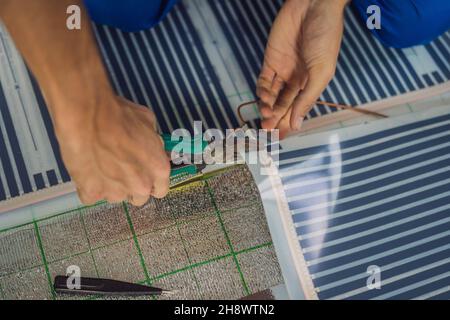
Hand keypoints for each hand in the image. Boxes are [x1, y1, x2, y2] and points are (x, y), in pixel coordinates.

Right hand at [57, 96, 169, 205]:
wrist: (86, 116)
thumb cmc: (118, 115)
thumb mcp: (148, 122)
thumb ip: (154, 143)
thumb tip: (154, 147)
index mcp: (159, 169)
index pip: (161, 189)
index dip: (152, 181)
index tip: (143, 175)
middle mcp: (141, 186)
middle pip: (139, 197)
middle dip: (132, 186)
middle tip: (120, 168)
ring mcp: (116, 193)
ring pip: (115, 197)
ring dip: (110, 186)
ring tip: (100, 165)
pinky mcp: (92, 194)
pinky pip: (92, 196)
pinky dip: (89, 186)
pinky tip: (87, 169)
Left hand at [257, 0, 347, 137]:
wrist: (314, 6)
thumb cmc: (325, 37)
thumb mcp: (321, 72)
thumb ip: (307, 98)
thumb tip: (297, 124)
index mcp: (312, 84)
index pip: (298, 109)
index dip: (288, 123)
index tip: (280, 138)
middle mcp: (297, 79)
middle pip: (283, 105)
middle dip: (275, 118)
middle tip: (268, 130)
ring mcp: (283, 70)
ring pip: (272, 95)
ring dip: (268, 107)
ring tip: (266, 115)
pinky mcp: (271, 59)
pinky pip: (264, 80)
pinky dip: (262, 91)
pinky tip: (264, 98)